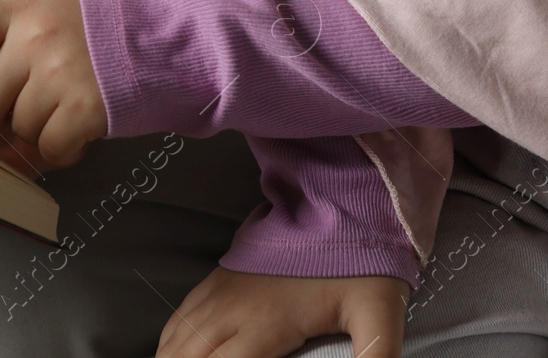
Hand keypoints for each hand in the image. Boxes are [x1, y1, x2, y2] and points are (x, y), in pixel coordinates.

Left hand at [0, 0, 104, 171]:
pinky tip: (84, 122)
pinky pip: (49, 151)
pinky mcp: (84, 106)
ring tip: (70, 102)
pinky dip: (63, 148)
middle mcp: (33, 37)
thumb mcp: (46, 19)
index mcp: (18, 11)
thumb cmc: (97, 35)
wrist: (168, 34)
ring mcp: (59, 70)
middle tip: (37, 102)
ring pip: (14, 130)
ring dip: (37, 132)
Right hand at [158, 267, 408, 357]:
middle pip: (189, 357)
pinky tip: (170, 353)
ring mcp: (222, 290)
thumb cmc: (361, 265)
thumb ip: (378, 357)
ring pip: (178, 338)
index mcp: (267, 325)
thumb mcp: (378, 315)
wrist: (338, 204)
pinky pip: (181, 315)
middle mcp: (234, 310)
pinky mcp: (220, 276)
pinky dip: (170, 341)